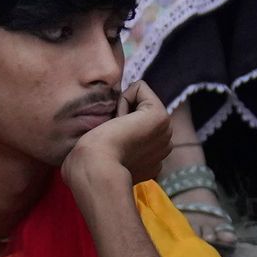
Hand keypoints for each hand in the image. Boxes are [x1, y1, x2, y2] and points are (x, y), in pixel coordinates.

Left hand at [66, 81, 175, 201]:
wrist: (95, 168)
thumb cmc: (91, 165)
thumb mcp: (109, 154)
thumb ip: (117, 142)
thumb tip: (114, 123)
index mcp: (154, 158)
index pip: (139, 129)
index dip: (120, 129)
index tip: (112, 147)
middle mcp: (164, 146)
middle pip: (143, 112)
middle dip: (125, 117)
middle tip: (114, 138)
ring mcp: (165, 132)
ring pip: (141, 101)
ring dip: (124, 110)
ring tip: (116, 132)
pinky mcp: (161, 117)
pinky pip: (140, 89)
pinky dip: (124, 99)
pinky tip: (119, 121)